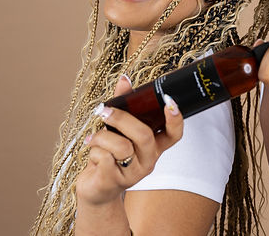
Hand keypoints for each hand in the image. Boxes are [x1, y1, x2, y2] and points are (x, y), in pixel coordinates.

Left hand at [75, 77, 183, 206]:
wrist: (95, 189)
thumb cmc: (108, 155)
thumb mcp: (117, 130)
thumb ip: (123, 105)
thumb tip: (125, 80)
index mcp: (154, 146)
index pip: (174, 134)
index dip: (175, 118)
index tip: (169, 100)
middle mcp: (148, 160)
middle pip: (144, 135)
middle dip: (121, 118)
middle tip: (104, 111)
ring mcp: (133, 173)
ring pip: (121, 146)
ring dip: (101, 137)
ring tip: (94, 140)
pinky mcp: (115, 182)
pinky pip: (104, 158)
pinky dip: (94, 151)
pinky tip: (93, 155)